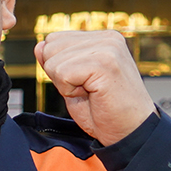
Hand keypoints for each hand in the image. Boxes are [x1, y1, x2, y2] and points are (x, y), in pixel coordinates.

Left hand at [35, 30, 155, 145]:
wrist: (131, 132)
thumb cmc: (105, 111)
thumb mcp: (73, 83)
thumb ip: (57, 62)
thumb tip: (39, 46)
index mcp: (102, 38)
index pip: (54, 40)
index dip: (59, 67)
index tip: (83, 83)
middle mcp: (107, 38)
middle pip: (50, 47)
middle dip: (59, 75)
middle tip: (87, 90)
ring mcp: (108, 47)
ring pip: (54, 61)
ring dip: (65, 84)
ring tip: (91, 92)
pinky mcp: (105, 62)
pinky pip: (62, 73)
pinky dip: (69, 90)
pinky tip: (92, 95)